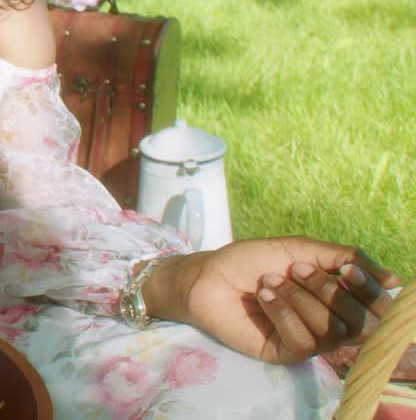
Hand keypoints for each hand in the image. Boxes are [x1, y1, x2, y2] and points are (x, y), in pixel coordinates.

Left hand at [144, 236, 400, 364]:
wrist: (209, 275)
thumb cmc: (252, 260)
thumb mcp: (301, 249)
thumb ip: (345, 258)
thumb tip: (394, 280)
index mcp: (337, 298)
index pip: (376, 308)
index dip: (369, 291)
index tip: (348, 270)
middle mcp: (328, 321)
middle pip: (359, 323)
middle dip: (329, 291)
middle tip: (296, 268)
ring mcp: (308, 340)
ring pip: (331, 331)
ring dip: (299, 298)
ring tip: (269, 280)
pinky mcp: (286, 353)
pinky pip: (304, 341)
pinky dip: (284, 312)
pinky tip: (263, 296)